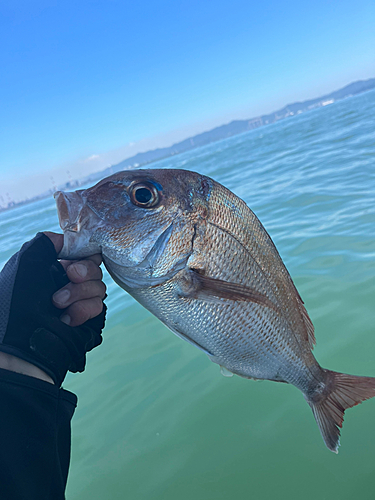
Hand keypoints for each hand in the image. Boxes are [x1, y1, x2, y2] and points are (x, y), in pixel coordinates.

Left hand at [0, 232, 106, 385]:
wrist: (23, 340)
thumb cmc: (18, 300)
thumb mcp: (27, 260)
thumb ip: (48, 242)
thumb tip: (68, 241)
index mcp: (52, 269)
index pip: (81, 254)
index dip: (82, 255)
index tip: (72, 260)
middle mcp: (66, 284)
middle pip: (94, 268)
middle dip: (84, 272)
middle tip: (69, 276)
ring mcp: (78, 302)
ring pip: (99, 286)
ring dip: (80, 293)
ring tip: (58, 305)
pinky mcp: (87, 319)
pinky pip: (98, 305)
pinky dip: (83, 310)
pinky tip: (66, 319)